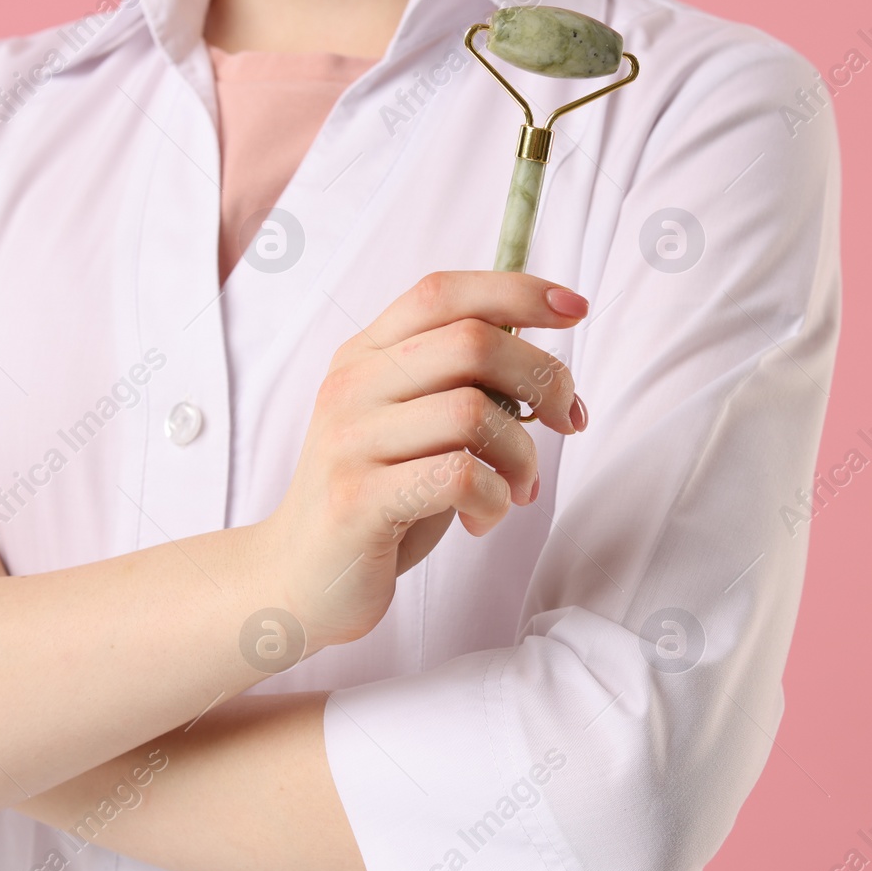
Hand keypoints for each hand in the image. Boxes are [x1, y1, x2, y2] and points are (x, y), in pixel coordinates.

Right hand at [261, 269, 588, 649]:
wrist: (297, 579)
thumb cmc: (379, 498)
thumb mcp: (415, 425)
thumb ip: (462, 386)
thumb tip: (549, 371)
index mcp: (366, 354)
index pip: (445, 292)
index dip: (517, 291)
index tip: (574, 309)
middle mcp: (352, 385)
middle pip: (473, 342)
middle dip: (544, 379)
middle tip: (566, 422)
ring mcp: (350, 441)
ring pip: (474, 411)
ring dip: (523, 454)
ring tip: (519, 488)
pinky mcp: (357, 499)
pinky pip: (459, 477)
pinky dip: (495, 499)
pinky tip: (484, 518)